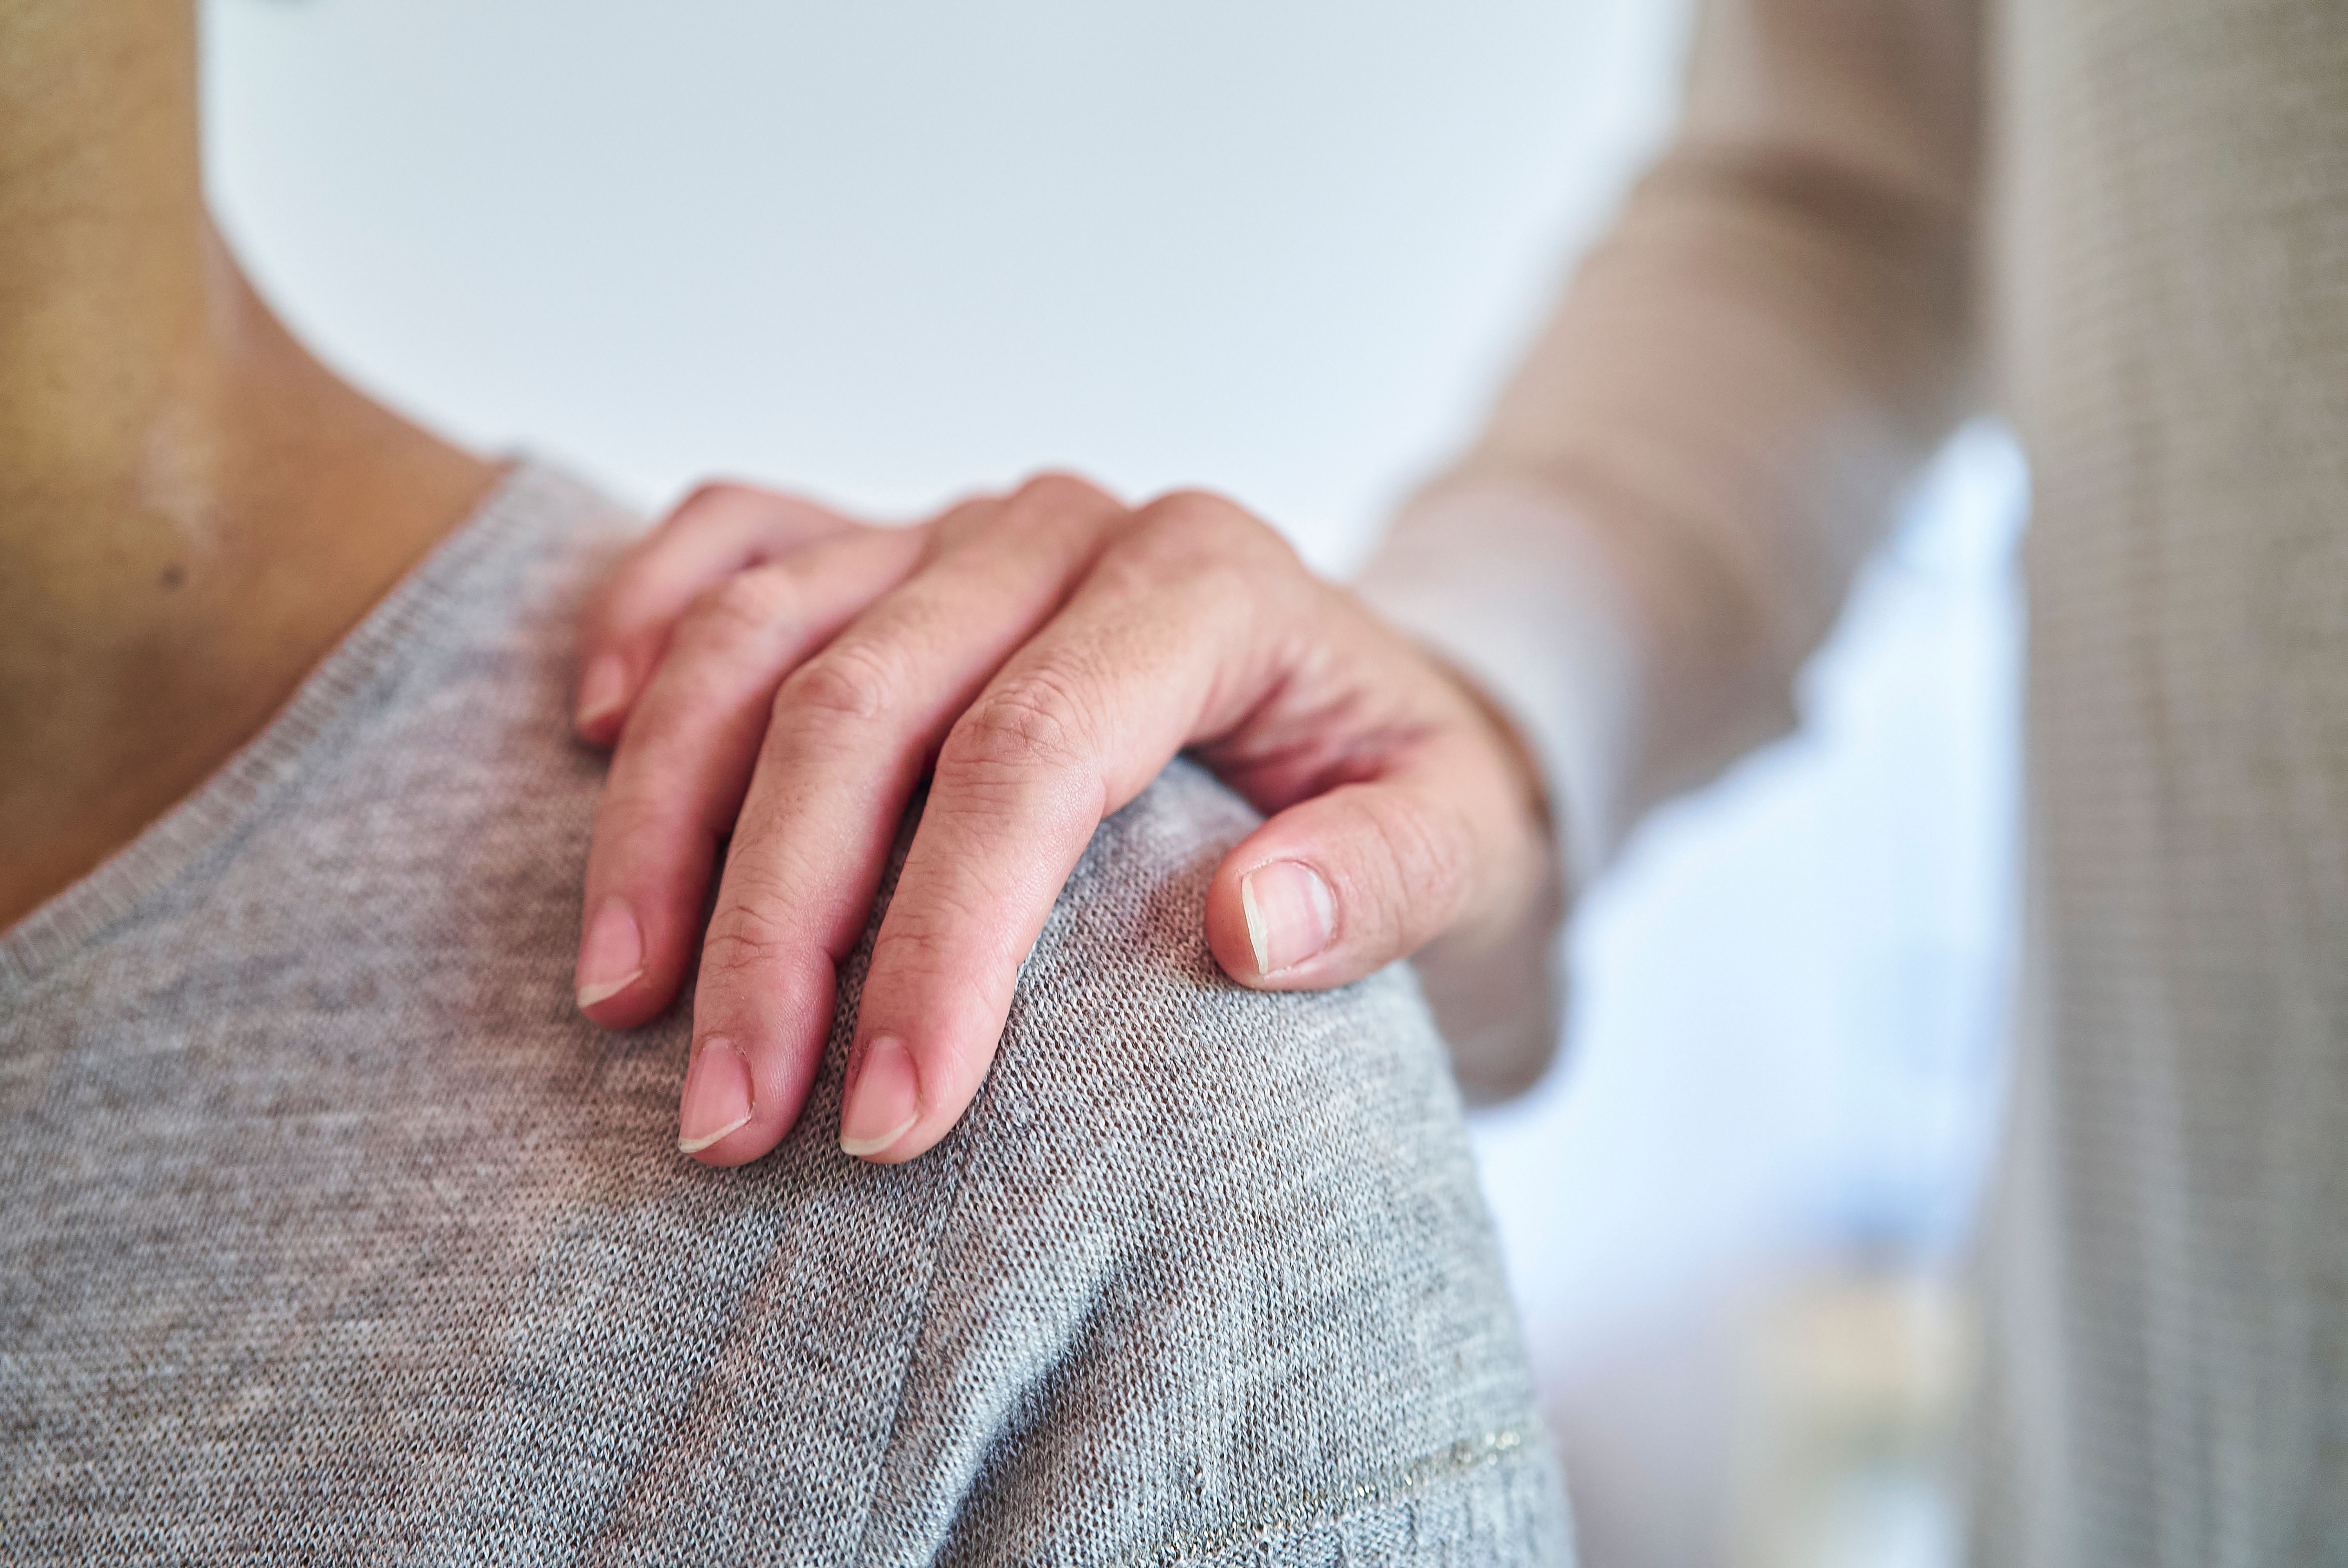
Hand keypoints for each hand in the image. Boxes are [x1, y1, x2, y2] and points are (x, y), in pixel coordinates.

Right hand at [572, 474, 1554, 1165]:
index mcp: (1206, 582)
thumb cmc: (1396, 784)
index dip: (941, 942)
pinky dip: (648, 615)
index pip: (1032, 760)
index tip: (890, 1121)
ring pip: (759, 635)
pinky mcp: (885, 541)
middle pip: (862, 708)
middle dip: (775, 930)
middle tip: (727, 1119)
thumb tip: (1250, 929)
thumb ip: (1384, 877)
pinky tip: (592, 735)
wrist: (1361, 698)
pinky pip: (734, 534)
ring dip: (666, 821)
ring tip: (623, 1002)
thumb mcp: (1459, 838)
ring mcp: (956, 527)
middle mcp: (1063, 531)